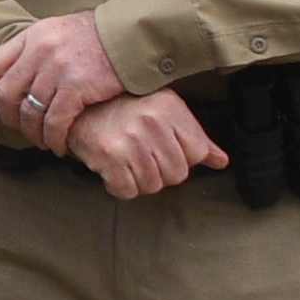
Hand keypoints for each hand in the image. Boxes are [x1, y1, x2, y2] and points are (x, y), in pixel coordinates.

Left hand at [0, 10, 126, 151]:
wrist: (132, 36)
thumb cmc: (98, 37)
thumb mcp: (60, 31)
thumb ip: (37, 49)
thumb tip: (17, 77)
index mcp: (32, 35)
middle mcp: (40, 50)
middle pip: (7, 93)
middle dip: (9, 118)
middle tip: (20, 130)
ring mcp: (57, 68)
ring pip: (30, 111)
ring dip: (33, 133)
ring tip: (43, 141)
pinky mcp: (77, 86)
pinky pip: (55, 121)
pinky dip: (53, 137)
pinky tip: (59, 144)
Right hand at [65, 88, 218, 198]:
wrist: (77, 108)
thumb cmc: (125, 110)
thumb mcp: (165, 112)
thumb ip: (195, 138)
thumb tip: (221, 161)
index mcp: (170, 109)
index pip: (197, 153)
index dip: (182, 158)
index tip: (163, 150)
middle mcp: (152, 122)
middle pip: (177, 174)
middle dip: (161, 172)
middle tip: (143, 158)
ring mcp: (131, 140)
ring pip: (153, 185)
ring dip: (140, 181)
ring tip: (128, 162)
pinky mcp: (109, 157)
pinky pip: (128, 191)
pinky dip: (120, 187)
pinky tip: (114, 171)